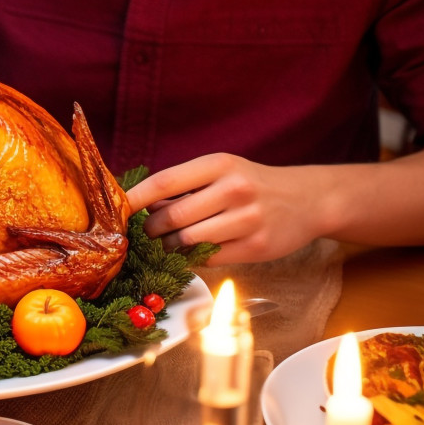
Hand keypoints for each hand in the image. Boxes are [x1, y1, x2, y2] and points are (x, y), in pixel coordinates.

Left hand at [124, 153, 328, 265]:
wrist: (308, 200)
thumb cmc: (252, 185)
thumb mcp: (221, 172)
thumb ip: (184, 186)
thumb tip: (137, 206)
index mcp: (219, 165)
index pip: (163, 183)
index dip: (134, 199)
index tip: (115, 210)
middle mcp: (233, 189)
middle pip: (171, 217)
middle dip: (151, 229)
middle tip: (147, 232)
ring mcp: (247, 220)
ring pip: (186, 242)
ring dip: (168, 247)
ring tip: (169, 243)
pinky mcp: (256, 247)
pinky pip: (207, 259)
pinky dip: (191, 259)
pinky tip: (191, 252)